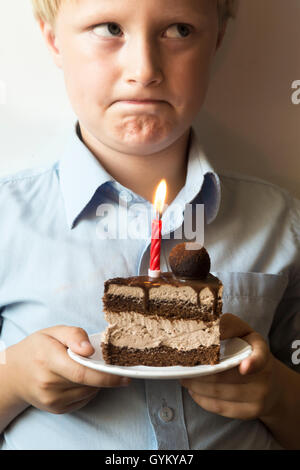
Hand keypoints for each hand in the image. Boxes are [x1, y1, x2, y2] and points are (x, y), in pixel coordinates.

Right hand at [6, 325, 130, 414]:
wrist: (15, 374)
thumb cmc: (38, 348)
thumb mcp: (54, 331)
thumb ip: (74, 335)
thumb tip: (90, 350)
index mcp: (48, 359)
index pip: (82, 372)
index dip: (106, 376)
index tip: (125, 375)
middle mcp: (48, 383)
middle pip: (88, 383)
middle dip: (104, 375)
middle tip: (111, 365)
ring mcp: (51, 400)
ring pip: (88, 392)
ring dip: (96, 382)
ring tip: (87, 367)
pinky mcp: (56, 409)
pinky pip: (83, 400)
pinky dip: (88, 390)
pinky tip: (80, 379)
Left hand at [180, 314, 281, 420]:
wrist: (270, 380)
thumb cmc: (247, 349)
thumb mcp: (241, 331)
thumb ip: (226, 326)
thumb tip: (206, 327)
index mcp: (261, 350)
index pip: (259, 358)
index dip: (253, 363)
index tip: (244, 368)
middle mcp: (265, 376)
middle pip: (226, 377)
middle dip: (200, 372)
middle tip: (183, 367)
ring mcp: (260, 397)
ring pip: (219, 393)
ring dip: (196, 385)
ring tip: (184, 377)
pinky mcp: (251, 412)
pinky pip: (221, 408)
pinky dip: (202, 399)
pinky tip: (193, 390)